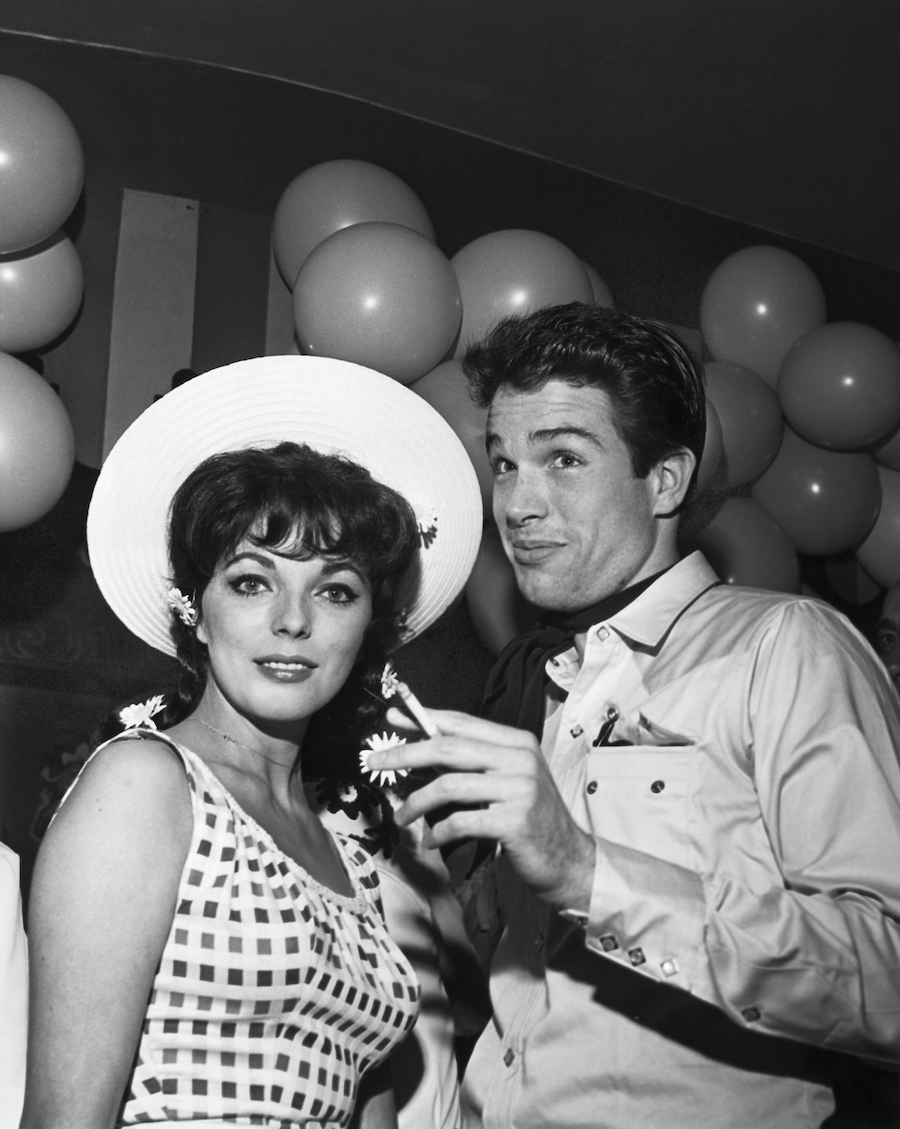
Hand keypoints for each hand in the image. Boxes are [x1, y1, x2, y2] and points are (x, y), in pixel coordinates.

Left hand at [369, 708, 595, 913]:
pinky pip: (460, 821)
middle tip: (374, 762)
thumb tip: (423, 748)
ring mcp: (519, 789)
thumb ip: (475, 763)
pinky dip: (438, 832)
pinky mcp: (513, 821)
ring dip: (416, 802)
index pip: (462, 722)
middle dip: (405, 753)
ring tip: (402, 817)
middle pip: (448, 747)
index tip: (393, 718)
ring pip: (448, 785)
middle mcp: (520, 759)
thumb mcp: (509, 782)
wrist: (570, 861)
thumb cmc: (533, 822)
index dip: (424, 719)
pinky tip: (431, 841)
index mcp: (518, 743)